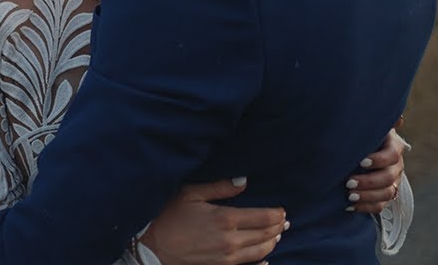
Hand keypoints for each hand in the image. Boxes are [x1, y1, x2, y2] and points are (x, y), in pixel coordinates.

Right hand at [141, 178, 286, 264]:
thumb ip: (219, 187)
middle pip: (266, 234)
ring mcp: (228, 258)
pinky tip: (266, 261)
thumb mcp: (190, 194)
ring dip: (272, 242)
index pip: (263, 217)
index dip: (277, 214)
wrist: (152, 248)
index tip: (281, 209)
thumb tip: (244, 181)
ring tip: (277, 235)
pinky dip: (262, 264)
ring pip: (261, 252)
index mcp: (226, 219)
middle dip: (278, 227)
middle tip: (284, 221)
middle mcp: (232, 240)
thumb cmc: (168, 216)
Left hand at [346, 123, 407, 213]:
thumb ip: (377, 122)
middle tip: (348, 182)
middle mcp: (396, 166)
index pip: (392, 155)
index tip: (361, 161)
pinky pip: (381, 206)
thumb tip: (398, 118)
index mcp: (393, 146)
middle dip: (368, 181)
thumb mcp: (367, 126)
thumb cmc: (361, 134)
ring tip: (349, 196)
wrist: (359, 150)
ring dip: (367, 196)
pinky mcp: (385, 194)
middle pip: (389, 177)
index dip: (379, 160)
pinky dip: (366, 207)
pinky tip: (349, 206)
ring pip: (387, 193)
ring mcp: (393, 181)